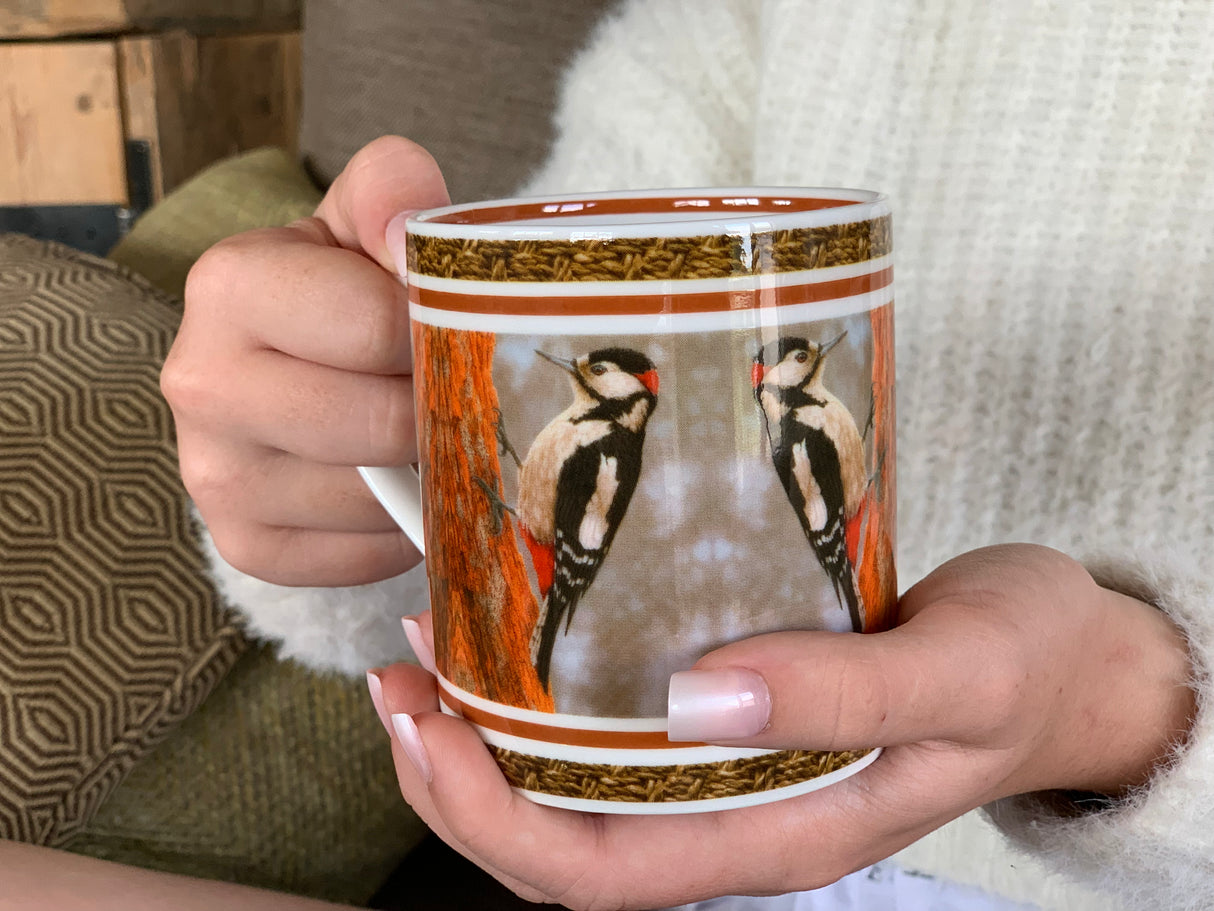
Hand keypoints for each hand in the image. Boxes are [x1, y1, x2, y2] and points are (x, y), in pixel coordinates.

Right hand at [162, 136, 448, 584]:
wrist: (287, 359)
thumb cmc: (340, 288)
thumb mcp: (362, 217)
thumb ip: (391, 190)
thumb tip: (410, 234)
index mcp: (229, 286)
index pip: (375, 327)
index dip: (439, 332)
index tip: (451, 327)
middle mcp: (200, 384)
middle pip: (378, 424)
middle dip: (436, 410)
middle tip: (451, 392)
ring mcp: (214, 476)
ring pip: (375, 498)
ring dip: (425, 474)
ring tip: (426, 435)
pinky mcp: (244, 545)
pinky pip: (361, 558)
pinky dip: (401, 529)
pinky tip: (397, 486)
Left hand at [370, 545, 1195, 909]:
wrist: (1068, 658)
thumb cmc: (1024, 668)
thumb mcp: (957, 674)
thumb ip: (842, 695)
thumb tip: (700, 700)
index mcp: (781, 833)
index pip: (603, 870)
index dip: (495, 822)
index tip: (430, 734)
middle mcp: (737, 811)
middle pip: (561, 838)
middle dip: (458, 777)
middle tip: (399, 681)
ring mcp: (731, 766)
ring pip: (574, 783)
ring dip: (487, 731)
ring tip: (428, 649)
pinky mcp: (734, 710)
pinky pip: (616, 724)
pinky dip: (549, 690)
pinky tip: (520, 624)